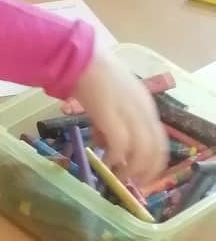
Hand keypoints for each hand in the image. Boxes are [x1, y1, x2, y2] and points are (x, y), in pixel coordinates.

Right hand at [74, 51, 167, 185]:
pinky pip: (120, 145)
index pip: (160, 142)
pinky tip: (106, 163)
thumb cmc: (93, 76)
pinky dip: (115, 158)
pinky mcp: (112, 116)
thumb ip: (112, 122)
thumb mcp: (111, 101)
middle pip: (155, 150)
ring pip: (141, 152)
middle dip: (145, 171)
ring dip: (131, 169)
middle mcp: (143, 112)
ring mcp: (129, 114)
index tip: (142, 176)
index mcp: (146, 107)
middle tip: (131, 182)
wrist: (80, 59)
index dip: (153, 163)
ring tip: (117, 176)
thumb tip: (103, 144)